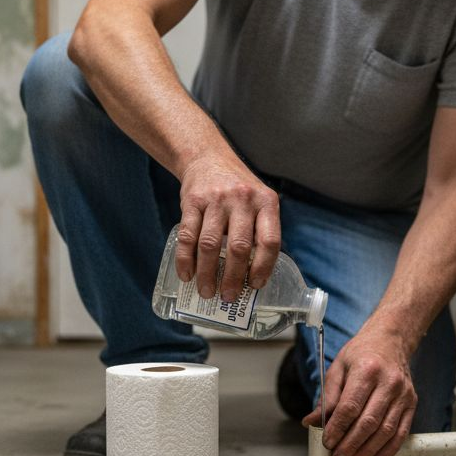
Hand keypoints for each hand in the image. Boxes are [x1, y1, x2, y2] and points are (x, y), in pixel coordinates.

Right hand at [175, 153, 280, 300]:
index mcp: (266, 203)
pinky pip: (187, 236)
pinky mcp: (192, 201)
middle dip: (233, 278)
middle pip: (239, 247)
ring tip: (207, 291)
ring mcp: (216, 199)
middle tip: (228, 297)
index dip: (263, 267)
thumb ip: (260, 231)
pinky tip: (187, 275)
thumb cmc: (238, 191)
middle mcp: (243, 199)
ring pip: (210, 245)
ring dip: (207, 273)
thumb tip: (253, 277)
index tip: (255, 285)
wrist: (208, 159)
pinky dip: (185, 260)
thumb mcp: (259, 202)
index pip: (270, 241)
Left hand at [302, 330, 416, 455]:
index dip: (337, 428)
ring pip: (386, 430)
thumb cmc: (362, 353)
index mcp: (366, 370)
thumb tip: (311, 422)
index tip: (327, 442)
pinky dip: (389, 449)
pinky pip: (402, 431)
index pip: (350, 406)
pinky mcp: (412, 402)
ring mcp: (403, 394)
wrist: (391, 340)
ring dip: (368, 451)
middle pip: (368, 422)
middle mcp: (388, 382)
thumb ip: (326, 397)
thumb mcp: (338, 368)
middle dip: (351, 444)